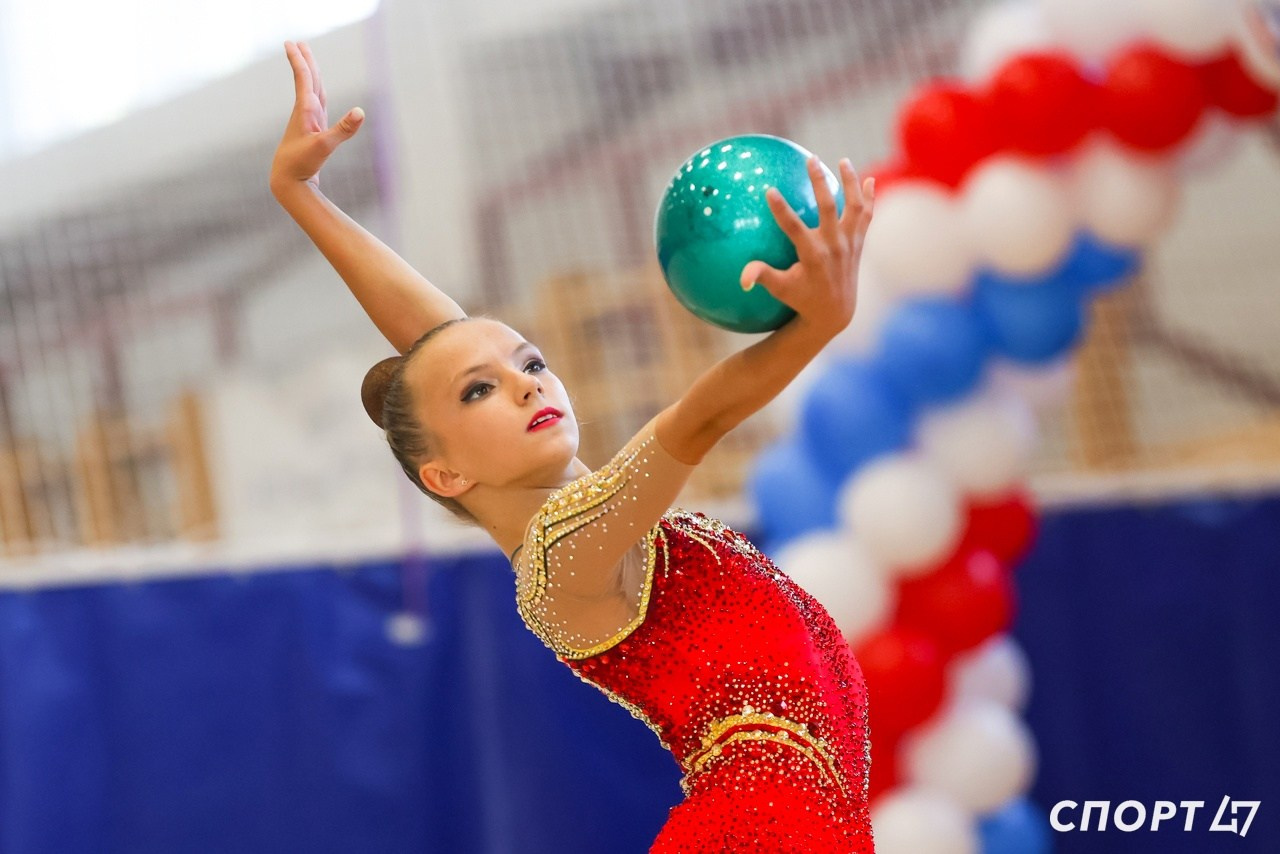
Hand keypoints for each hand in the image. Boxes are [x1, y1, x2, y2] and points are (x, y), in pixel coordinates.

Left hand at [269, 41, 363, 195]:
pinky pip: (316, 106)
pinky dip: (317, 95)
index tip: (291, 43)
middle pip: (306, 81)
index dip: (299, 60)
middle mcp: (305, 112)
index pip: (303, 79)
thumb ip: (343, 129)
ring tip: (306, 61)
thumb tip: (361, 112)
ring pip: (310, 92)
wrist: (289, 183)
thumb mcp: (324, 147)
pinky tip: (317, 95)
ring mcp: (308, 122)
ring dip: (309, 76)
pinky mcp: (313, 132)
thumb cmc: (301, 164)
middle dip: (304, 61)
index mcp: (305, 110)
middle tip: (298, 43)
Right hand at [739, 156, 874, 337]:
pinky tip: (868, 180)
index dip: (781, 209)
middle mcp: (834, 246)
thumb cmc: (801, 299)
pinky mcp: (858, 242)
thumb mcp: (780, 290)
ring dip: (851, 182)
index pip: (794, 228)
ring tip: (843, 161)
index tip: (769, 190)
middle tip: (810, 159)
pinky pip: (866, 215)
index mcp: (813, 256)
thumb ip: (762, 277)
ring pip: (854, 207)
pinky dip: (869, 197)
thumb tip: (742, 278)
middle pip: (828, 208)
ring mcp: (849, 243)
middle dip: (819, 183)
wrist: (835, 312)